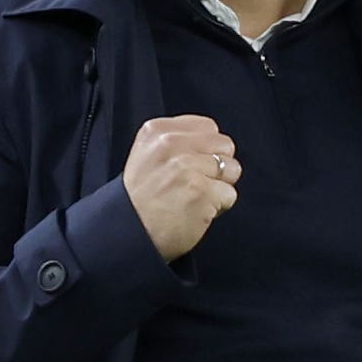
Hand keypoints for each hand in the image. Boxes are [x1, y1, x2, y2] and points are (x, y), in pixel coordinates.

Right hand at [122, 114, 239, 259]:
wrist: (129, 234)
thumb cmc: (140, 201)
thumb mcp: (147, 155)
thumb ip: (177, 142)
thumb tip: (212, 143)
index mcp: (158, 131)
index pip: (208, 127)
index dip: (207, 149)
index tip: (192, 166)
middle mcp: (171, 144)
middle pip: (225, 146)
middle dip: (217, 166)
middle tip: (194, 184)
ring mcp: (187, 167)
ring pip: (232, 169)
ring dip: (219, 187)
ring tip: (195, 198)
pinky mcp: (201, 192)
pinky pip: (230, 195)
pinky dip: (218, 207)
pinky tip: (196, 211)